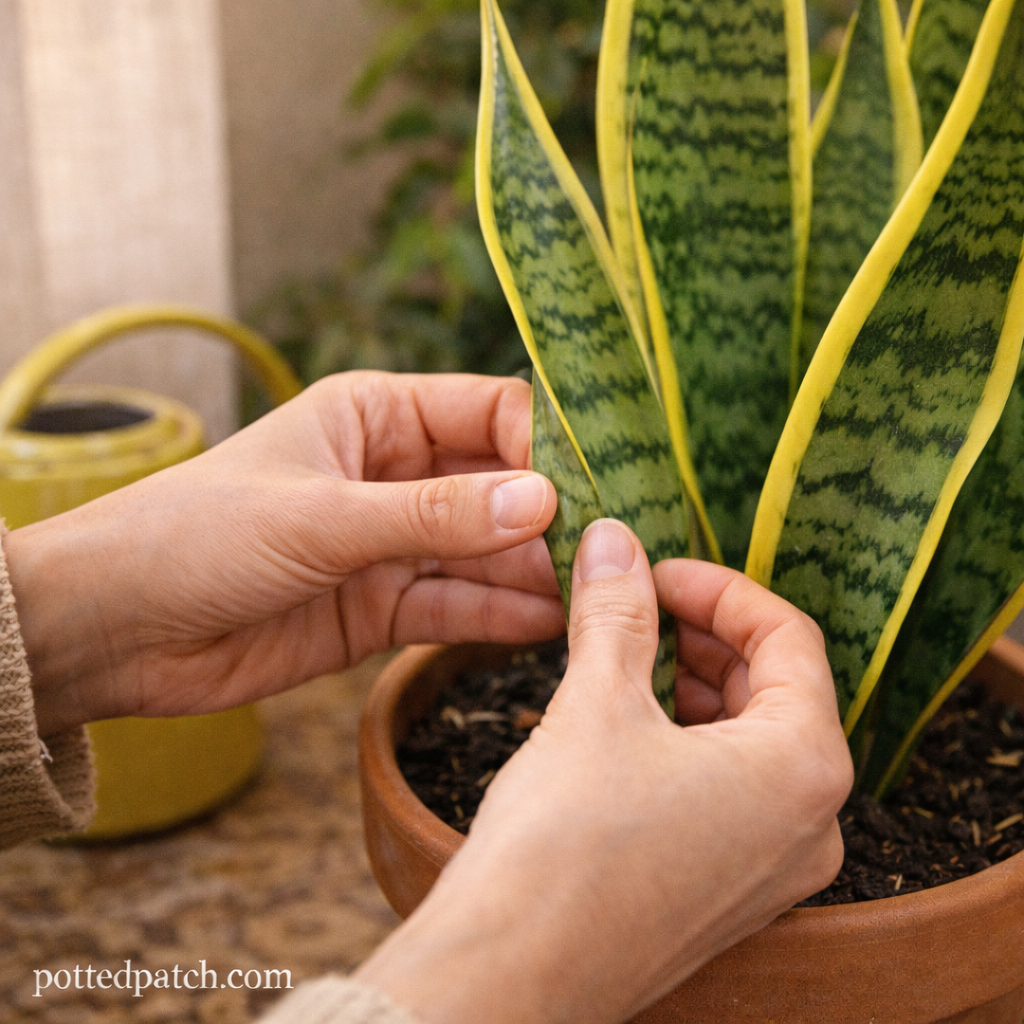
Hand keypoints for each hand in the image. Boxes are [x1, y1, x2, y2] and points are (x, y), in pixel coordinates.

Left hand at [5, 372, 563, 735]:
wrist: (115, 629)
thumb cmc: (195, 536)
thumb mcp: (321, 517)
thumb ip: (434, 515)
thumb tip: (543, 500)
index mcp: (375, 415)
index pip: (490, 411)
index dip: (548, 444)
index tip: (600, 483)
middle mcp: (393, 474)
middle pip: (499, 485)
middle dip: (553, 514)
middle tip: (614, 548)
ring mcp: (390, 543)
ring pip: (484, 551)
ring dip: (534, 570)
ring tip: (595, 593)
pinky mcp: (380, 607)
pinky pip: (455, 605)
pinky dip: (497, 615)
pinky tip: (548, 624)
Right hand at [356, 519, 852, 1023]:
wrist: (511, 974)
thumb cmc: (563, 845)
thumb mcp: (596, 702)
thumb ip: (617, 612)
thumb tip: (614, 540)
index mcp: (804, 767)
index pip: (789, 637)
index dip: (718, 588)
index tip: (656, 571)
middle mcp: (809, 823)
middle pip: (776, 687)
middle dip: (705, 633)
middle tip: (638, 605)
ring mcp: (771, 866)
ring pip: (751, 739)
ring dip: (693, 683)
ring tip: (625, 656)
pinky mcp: (727, 890)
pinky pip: (730, 789)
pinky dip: (687, 738)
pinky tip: (625, 721)